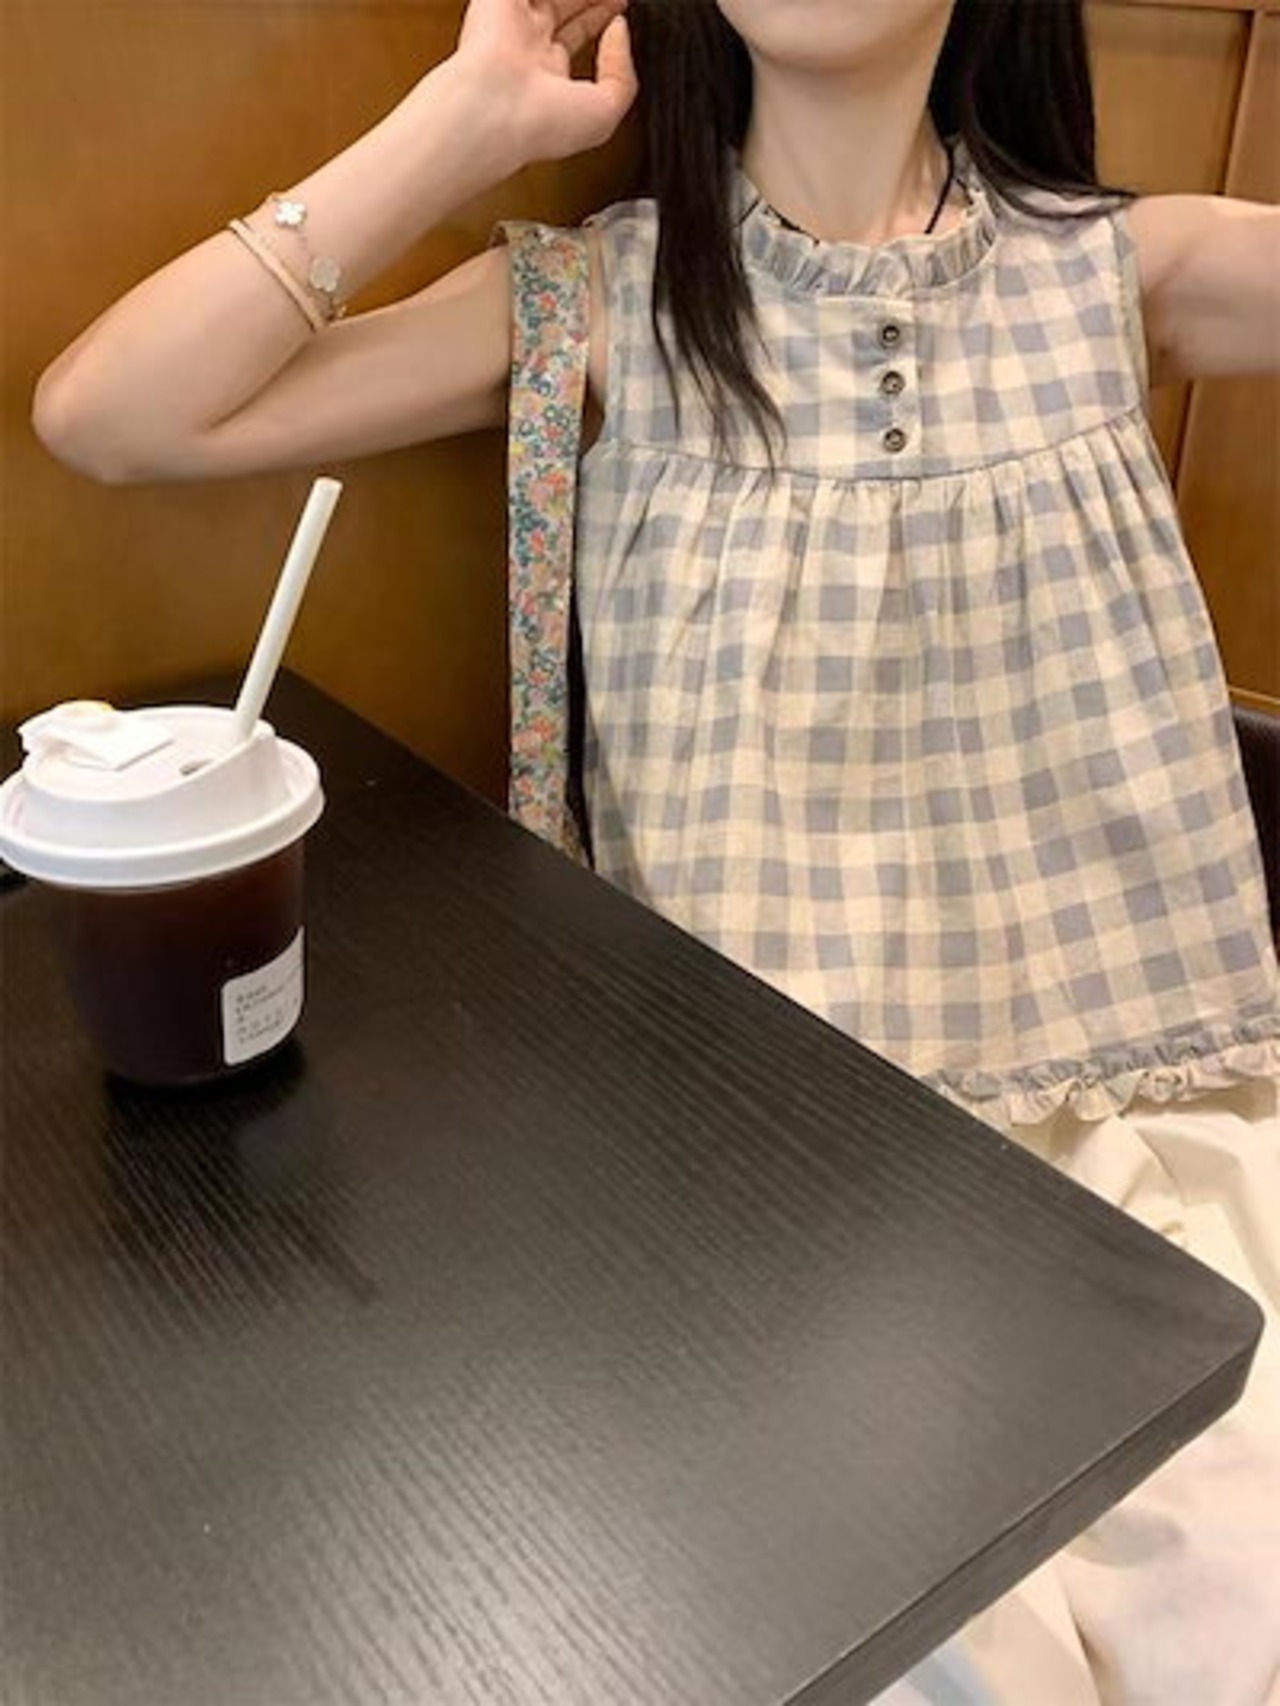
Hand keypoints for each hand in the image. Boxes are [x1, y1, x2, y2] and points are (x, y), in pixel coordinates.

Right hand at [454, 0, 637, 166]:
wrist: (494, 111)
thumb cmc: (541, 124)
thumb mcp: (605, 112)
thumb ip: (622, 75)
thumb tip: (618, 31)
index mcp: (549, 80)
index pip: (574, 39)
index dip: (600, 20)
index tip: (619, 12)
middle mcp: (529, 50)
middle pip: (562, 8)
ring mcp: (511, 22)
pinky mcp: (496, 2)